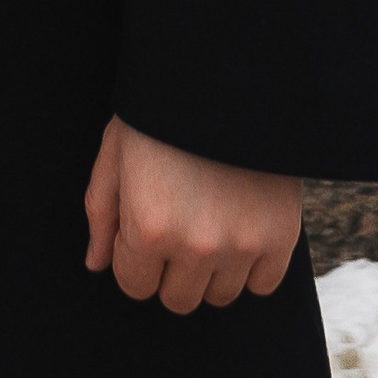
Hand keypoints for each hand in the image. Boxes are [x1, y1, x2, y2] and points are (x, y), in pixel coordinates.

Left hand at [83, 117, 300, 312]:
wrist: (223, 78)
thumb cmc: (158, 113)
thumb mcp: (114, 155)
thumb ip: (102, 215)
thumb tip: (97, 265)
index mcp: (148, 227)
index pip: (135, 286)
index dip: (134, 260)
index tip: (142, 232)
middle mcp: (195, 246)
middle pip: (178, 299)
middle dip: (169, 269)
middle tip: (175, 226)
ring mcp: (242, 246)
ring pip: (220, 295)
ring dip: (210, 270)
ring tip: (207, 221)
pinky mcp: (281, 238)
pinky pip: (263, 285)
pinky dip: (251, 266)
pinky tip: (239, 229)